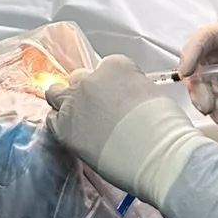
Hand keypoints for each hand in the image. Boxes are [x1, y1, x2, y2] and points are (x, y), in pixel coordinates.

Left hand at [46, 58, 217, 217]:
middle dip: (86, 90)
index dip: (111, 85)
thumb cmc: (165, 127)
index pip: (106, 67)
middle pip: (79, 78)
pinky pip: (52, 119)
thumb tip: (125, 100)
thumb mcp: (152, 93)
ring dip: (66, 103)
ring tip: (79, 120)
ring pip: (57, 94)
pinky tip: (72, 133)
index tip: (118, 99)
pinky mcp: (64, 126)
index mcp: (116, 65)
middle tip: (98, 110)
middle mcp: (91, 78)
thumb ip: (131, 89)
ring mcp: (74, 101)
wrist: (158, 152)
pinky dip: (60, 124)